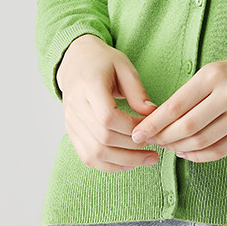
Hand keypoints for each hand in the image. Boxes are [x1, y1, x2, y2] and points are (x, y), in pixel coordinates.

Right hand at [56, 34, 159, 171]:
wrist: (75, 61)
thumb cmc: (103, 61)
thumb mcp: (124, 67)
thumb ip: (137, 92)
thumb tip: (153, 115)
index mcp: (89, 84)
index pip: (107, 117)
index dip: (131, 127)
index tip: (150, 128)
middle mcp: (75, 105)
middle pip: (102, 138)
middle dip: (132, 149)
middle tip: (155, 150)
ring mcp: (71, 121)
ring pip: (94, 153)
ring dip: (122, 161)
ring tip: (146, 159)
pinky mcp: (71, 131)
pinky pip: (87, 156)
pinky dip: (108, 165)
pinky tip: (128, 163)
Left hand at [129, 46, 226, 161]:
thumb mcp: (218, 67)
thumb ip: (194, 91)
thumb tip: (164, 117)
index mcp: (216, 74)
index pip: (176, 105)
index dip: (154, 122)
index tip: (138, 131)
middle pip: (186, 127)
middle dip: (163, 138)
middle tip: (149, 142)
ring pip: (202, 142)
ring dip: (179, 148)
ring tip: (167, 146)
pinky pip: (220, 150)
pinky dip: (199, 156)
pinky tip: (187, 153)